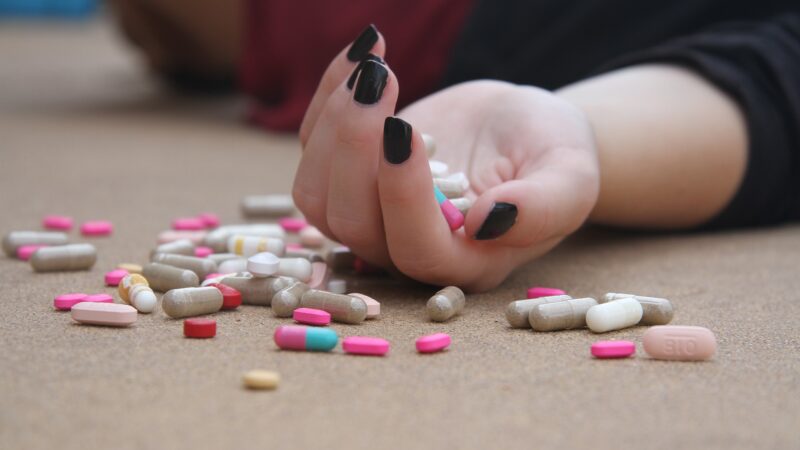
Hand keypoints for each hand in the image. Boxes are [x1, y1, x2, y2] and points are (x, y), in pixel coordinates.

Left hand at [294, 36, 598, 291]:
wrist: (522, 132)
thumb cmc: (551, 156)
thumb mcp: (569, 177)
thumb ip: (544, 207)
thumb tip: (486, 221)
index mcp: (465, 261)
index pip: (415, 248)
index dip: (401, 196)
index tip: (405, 127)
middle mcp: (408, 248)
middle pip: (351, 222)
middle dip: (355, 147)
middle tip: (382, 79)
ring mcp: (372, 216)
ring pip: (317, 195)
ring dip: (334, 125)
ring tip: (374, 67)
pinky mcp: (351, 178)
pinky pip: (313, 149)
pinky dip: (327, 98)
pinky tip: (362, 56)